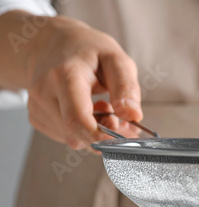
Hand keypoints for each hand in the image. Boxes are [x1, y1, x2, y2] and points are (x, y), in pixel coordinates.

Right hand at [23, 15, 141, 148]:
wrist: (49, 44)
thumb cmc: (86, 52)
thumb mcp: (115, 59)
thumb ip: (127, 87)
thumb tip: (133, 115)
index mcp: (64, 75)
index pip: (78, 119)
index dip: (100, 137)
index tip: (120, 141)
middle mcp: (44, 92)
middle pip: (75, 133)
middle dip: (102, 136)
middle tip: (117, 119)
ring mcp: (37, 106)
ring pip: (72, 139)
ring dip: (93, 133)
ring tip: (99, 108)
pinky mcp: (36, 117)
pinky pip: (65, 137)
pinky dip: (80, 132)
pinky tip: (85, 113)